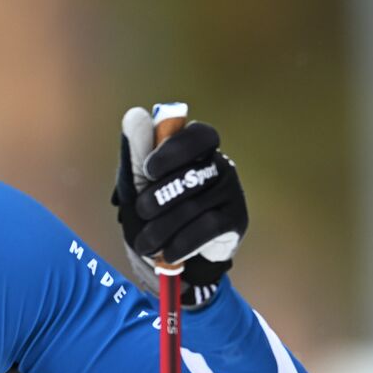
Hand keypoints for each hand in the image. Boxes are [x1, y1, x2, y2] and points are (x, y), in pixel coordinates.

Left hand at [111, 106, 246, 305]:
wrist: (174, 257)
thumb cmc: (154, 213)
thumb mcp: (138, 185)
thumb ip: (136, 153)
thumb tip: (134, 114)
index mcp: (195, 150)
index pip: (199, 135)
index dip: (174, 150)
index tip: (149, 171)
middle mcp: (219, 165)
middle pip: (190, 175)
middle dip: (158, 199)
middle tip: (142, 213)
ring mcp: (231, 191)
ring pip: (194, 206)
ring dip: (162, 228)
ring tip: (145, 244)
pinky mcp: (237, 219)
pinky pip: (207, 228)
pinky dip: (181, 243)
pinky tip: (169, 253)